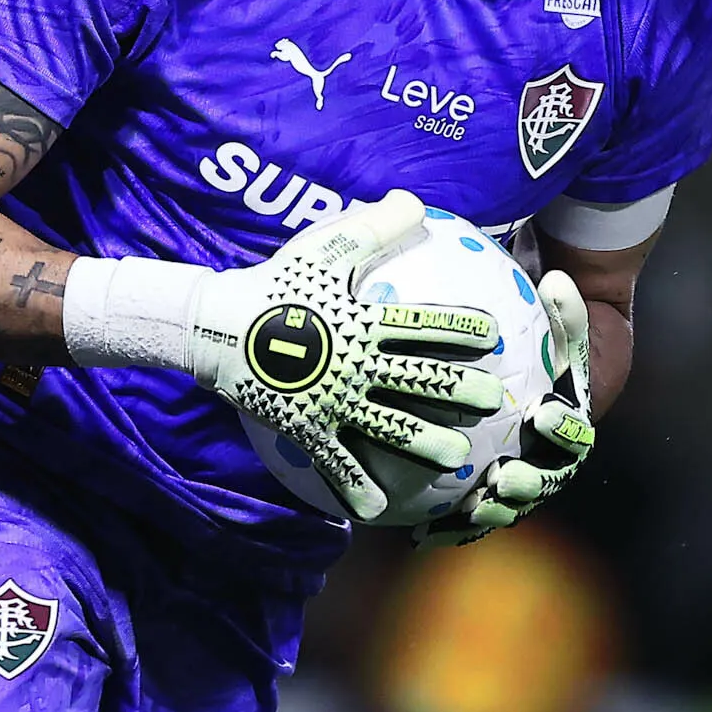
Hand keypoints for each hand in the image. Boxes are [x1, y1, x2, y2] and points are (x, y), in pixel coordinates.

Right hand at [175, 191, 505, 520]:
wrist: (214, 326)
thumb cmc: (272, 283)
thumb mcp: (322, 248)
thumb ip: (372, 227)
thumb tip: (414, 200)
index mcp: (363, 318)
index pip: (423, 322)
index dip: (461, 327)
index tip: (494, 335)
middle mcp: (356, 360)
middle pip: (419, 377)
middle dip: (462, 391)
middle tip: (497, 403)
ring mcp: (332, 396)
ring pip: (389, 425)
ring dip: (426, 444)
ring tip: (459, 460)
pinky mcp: (306, 425)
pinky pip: (336, 461)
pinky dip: (355, 487)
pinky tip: (378, 510)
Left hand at [419, 270, 596, 546]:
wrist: (534, 389)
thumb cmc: (542, 353)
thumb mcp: (553, 331)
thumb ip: (562, 312)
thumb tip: (557, 279)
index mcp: (569, 425)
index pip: (574, 429)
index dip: (563, 427)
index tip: (542, 414)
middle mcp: (551, 461)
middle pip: (547, 480)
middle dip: (527, 483)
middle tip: (502, 477)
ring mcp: (520, 485)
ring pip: (511, 506)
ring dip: (494, 512)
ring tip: (472, 507)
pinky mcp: (489, 502)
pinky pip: (471, 521)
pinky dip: (452, 530)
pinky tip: (422, 536)